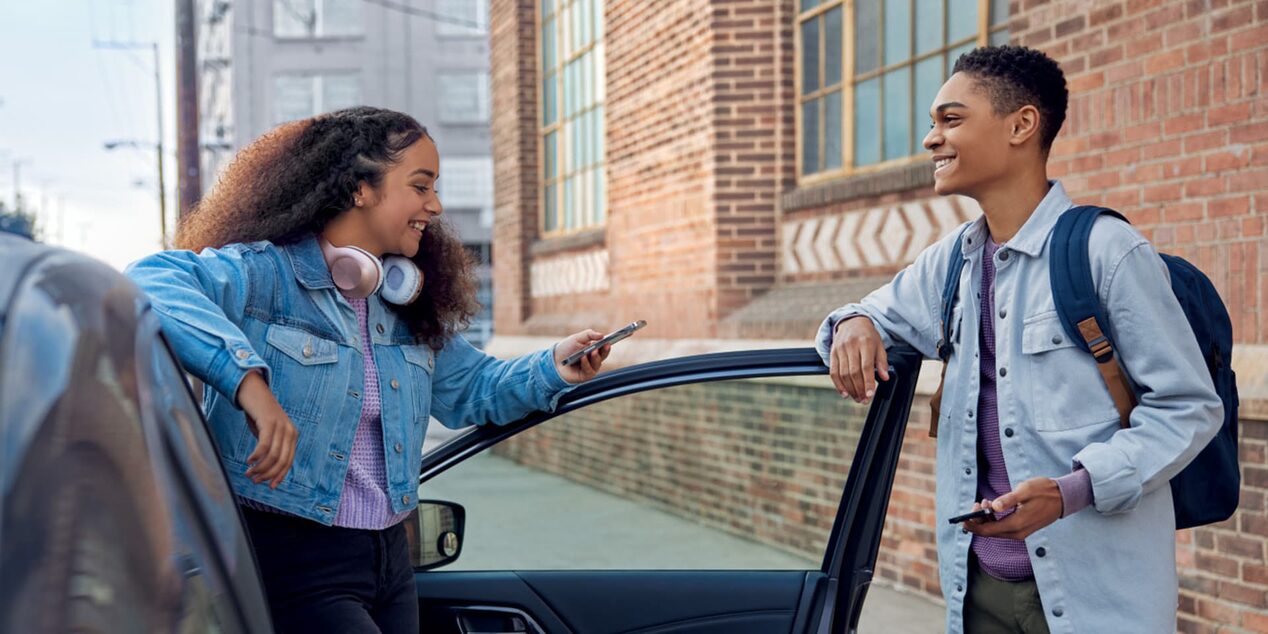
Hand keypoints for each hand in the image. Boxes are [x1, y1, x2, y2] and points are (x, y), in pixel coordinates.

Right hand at [235, 371, 298, 488]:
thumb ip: (271, 448)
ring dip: (260, 467)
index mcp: (292, 436)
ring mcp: (281, 426)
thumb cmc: (259, 415)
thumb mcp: (268, 433)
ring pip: (273, 455)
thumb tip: (266, 470)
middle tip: (254, 480)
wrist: (254, 391)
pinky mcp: (269, 422)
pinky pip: (264, 445)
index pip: (289, 462)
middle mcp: (290, 431)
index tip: (269, 486)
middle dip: (267, 474)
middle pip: (281, 461)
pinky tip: (249, 461)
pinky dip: (256, 456)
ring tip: (249, 473)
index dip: (279, 475)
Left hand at [554, 329, 611, 383]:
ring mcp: (591, 367)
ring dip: (596, 357)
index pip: (604, 346)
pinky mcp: (586, 376)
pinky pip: (589, 370)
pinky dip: (586, 363)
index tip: (611, 339)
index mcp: (594, 349)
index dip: (608, 343)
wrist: (554, 361)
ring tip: (594, 351)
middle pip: (603, 355)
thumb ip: (589, 335)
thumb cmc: (567, 349)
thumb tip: (602, 335)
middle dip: (605, 350)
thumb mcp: (577, 338)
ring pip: (598, 363)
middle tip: (606, 344)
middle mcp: (594, 359)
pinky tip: (583, 358)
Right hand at [829, 316, 889, 402]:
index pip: (866, 366)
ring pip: (843, 373)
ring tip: (857, 398)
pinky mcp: (832, 353)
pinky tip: (844, 393)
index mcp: (865, 343)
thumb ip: (882, 361)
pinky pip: (833, 371)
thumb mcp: (879, 345)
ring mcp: (840, 349)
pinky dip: (838, 384)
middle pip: (854, 372)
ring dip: (850, 389)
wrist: (852, 322)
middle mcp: (851, 345)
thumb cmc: (868, 335)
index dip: (868, 382)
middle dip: (859, 389)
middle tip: (864, 400)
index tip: (870, 394)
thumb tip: (885, 377)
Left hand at [966, 477, 1063, 539]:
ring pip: (996, 530)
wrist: (1064, 497)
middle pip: (990, 532)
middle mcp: (1017, 532)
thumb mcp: (1025, 491)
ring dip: (986, 518)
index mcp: (1016, 524)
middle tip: (976, 503)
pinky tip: (993, 506)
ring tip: (985, 501)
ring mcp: (1020, 532)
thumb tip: (993, 507)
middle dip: (978, 520)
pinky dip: (994, 518)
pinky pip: (1003, 527)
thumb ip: (1009, 499)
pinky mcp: (1022, 528)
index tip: (962, 518)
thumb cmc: (1044, 491)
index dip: (973, 526)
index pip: (988, 531)